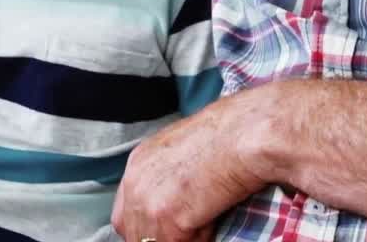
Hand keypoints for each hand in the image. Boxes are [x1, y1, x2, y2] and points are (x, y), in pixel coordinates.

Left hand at [112, 90, 274, 241]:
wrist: (241, 135)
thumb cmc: (225, 136)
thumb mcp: (181, 150)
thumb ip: (166, 177)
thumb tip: (175, 201)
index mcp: (138, 163)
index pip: (126, 213)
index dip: (147, 226)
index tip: (167, 229)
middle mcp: (135, 183)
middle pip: (135, 232)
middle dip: (162, 235)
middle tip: (188, 227)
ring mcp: (148, 203)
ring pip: (158, 241)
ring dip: (183, 236)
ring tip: (206, 217)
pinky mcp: (168, 220)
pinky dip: (201, 237)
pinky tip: (212, 217)